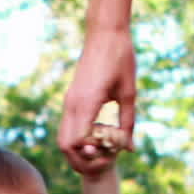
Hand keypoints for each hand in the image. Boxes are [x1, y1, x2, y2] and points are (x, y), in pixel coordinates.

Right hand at [59, 27, 135, 173]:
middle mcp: (73, 104)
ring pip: (64, 138)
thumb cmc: (121, 59)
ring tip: (102, 148)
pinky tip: (99, 134)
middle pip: (65, 146)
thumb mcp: (129, 93)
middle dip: (81, 160)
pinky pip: (69, 126)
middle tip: (104, 158)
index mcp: (87, 103)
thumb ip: (127, 123)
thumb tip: (128, 149)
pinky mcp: (71, 98)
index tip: (110, 154)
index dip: (91, 156)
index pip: (77, 143)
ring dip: (80, 150)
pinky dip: (80, 138)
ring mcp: (69, 101)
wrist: (105, 33)